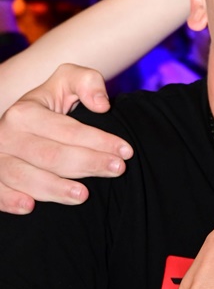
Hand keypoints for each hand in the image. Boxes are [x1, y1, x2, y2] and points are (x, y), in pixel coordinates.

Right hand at [0, 64, 131, 212]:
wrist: (25, 129)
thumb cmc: (52, 108)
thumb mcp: (68, 83)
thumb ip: (87, 82)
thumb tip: (101, 104)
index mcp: (24, 112)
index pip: (67, 130)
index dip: (99, 141)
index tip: (126, 151)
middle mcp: (7, 135)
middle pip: (50, 155)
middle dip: (87, 163)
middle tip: (117, 169)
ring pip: (24, 176)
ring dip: (54, 188)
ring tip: (83, 194)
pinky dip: (9, 200)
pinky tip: (30, 206)